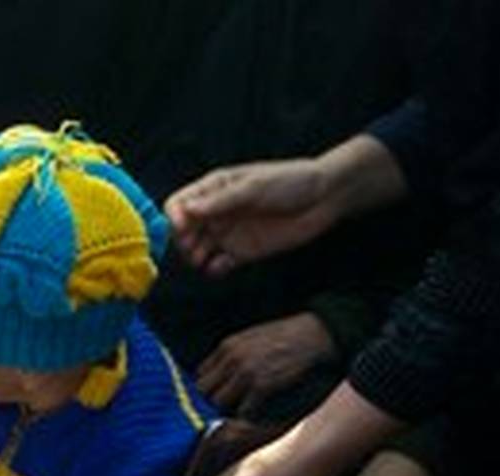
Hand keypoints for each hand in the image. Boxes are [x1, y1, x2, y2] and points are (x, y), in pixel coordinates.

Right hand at [165, 158, 335, 275]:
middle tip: (192, 246)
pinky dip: (213, 269)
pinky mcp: (241, 252)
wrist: (324, 199)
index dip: (174, 216)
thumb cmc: (290, 182)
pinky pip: (217, 265)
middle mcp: (215, 212)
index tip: (183, 227)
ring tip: (203, 258)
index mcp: (214, 189)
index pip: (179, 203)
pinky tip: (220, 266)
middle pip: (182, 230)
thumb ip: (221, 200)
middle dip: (181, 240)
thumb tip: (187, 210)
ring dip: (193, 257)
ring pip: (196, 249)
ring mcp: (227, 233)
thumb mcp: (254, 186)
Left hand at [197, 313, 335, 416]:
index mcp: (227, 346)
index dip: (206, 387)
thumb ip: (232, 354)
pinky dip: (247, 415)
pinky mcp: (263, 386)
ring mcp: (246, 373)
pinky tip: (255, 412)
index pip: (199, 374)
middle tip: (223, 407)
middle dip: (210, 401)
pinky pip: (243, 411)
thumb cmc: (285, 336)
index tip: (213, 395)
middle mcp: (232, 360)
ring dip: (227, 410)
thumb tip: (220, 374)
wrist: (313, 335)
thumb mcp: (249, 337)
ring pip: (219, 403)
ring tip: (238, 411)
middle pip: (204, 391)